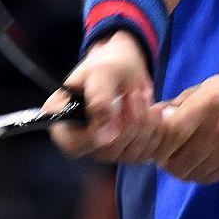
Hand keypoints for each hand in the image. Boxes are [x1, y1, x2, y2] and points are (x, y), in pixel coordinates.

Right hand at [45, 31, 159, 163]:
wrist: (126, 66)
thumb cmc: (108, 64)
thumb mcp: (103, 73)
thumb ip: (99, 101)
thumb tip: (104, 137)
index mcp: (62, 119)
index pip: (73, 145)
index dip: (97, 137)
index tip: (117, 114)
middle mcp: (80, 139)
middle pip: (106, 153)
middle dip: (129, 123)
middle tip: (135, 94)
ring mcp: (102, 147)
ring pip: (128, 154)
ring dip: (145, 124)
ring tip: (143, 96)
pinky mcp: (124, 149)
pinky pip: (145, 152)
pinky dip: (155, 130)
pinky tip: (153, 110)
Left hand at [151, 67, 218, 183]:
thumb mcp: (211, 86)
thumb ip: (180, 104)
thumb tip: (154, 118)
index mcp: (208, 107)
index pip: (167, 136)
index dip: (155, 140)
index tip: (155, 135)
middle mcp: (218, 135)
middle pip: (174, 162)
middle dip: (165, 155)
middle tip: (170, 144)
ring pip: (188, 174)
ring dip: (181, 164)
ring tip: (188, 149)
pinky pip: (207, 177)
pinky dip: (199, 169)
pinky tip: (205, 155)